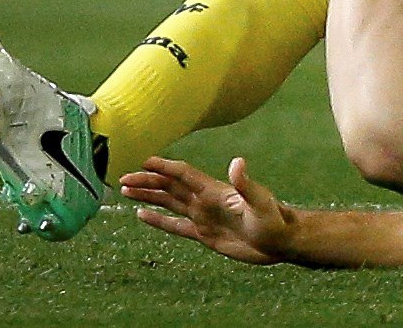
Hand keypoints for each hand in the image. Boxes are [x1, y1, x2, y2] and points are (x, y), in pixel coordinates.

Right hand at [123, 156, 292, 265]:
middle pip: (169, 186)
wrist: (280, 241)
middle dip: (147, 181)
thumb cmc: (273, 220)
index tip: (143, 160)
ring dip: (148, 195)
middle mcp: (205, 200)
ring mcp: (203, 216)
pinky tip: (141, 215)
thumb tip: (237, 162)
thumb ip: (246, 184)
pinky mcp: (204, 234)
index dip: (164, 166)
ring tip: (124, 189)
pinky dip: (158, 220)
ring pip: (168, 202)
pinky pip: (175, 226)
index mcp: (214, 190)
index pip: (183, 174)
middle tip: (122, 178)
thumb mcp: (261, 202)